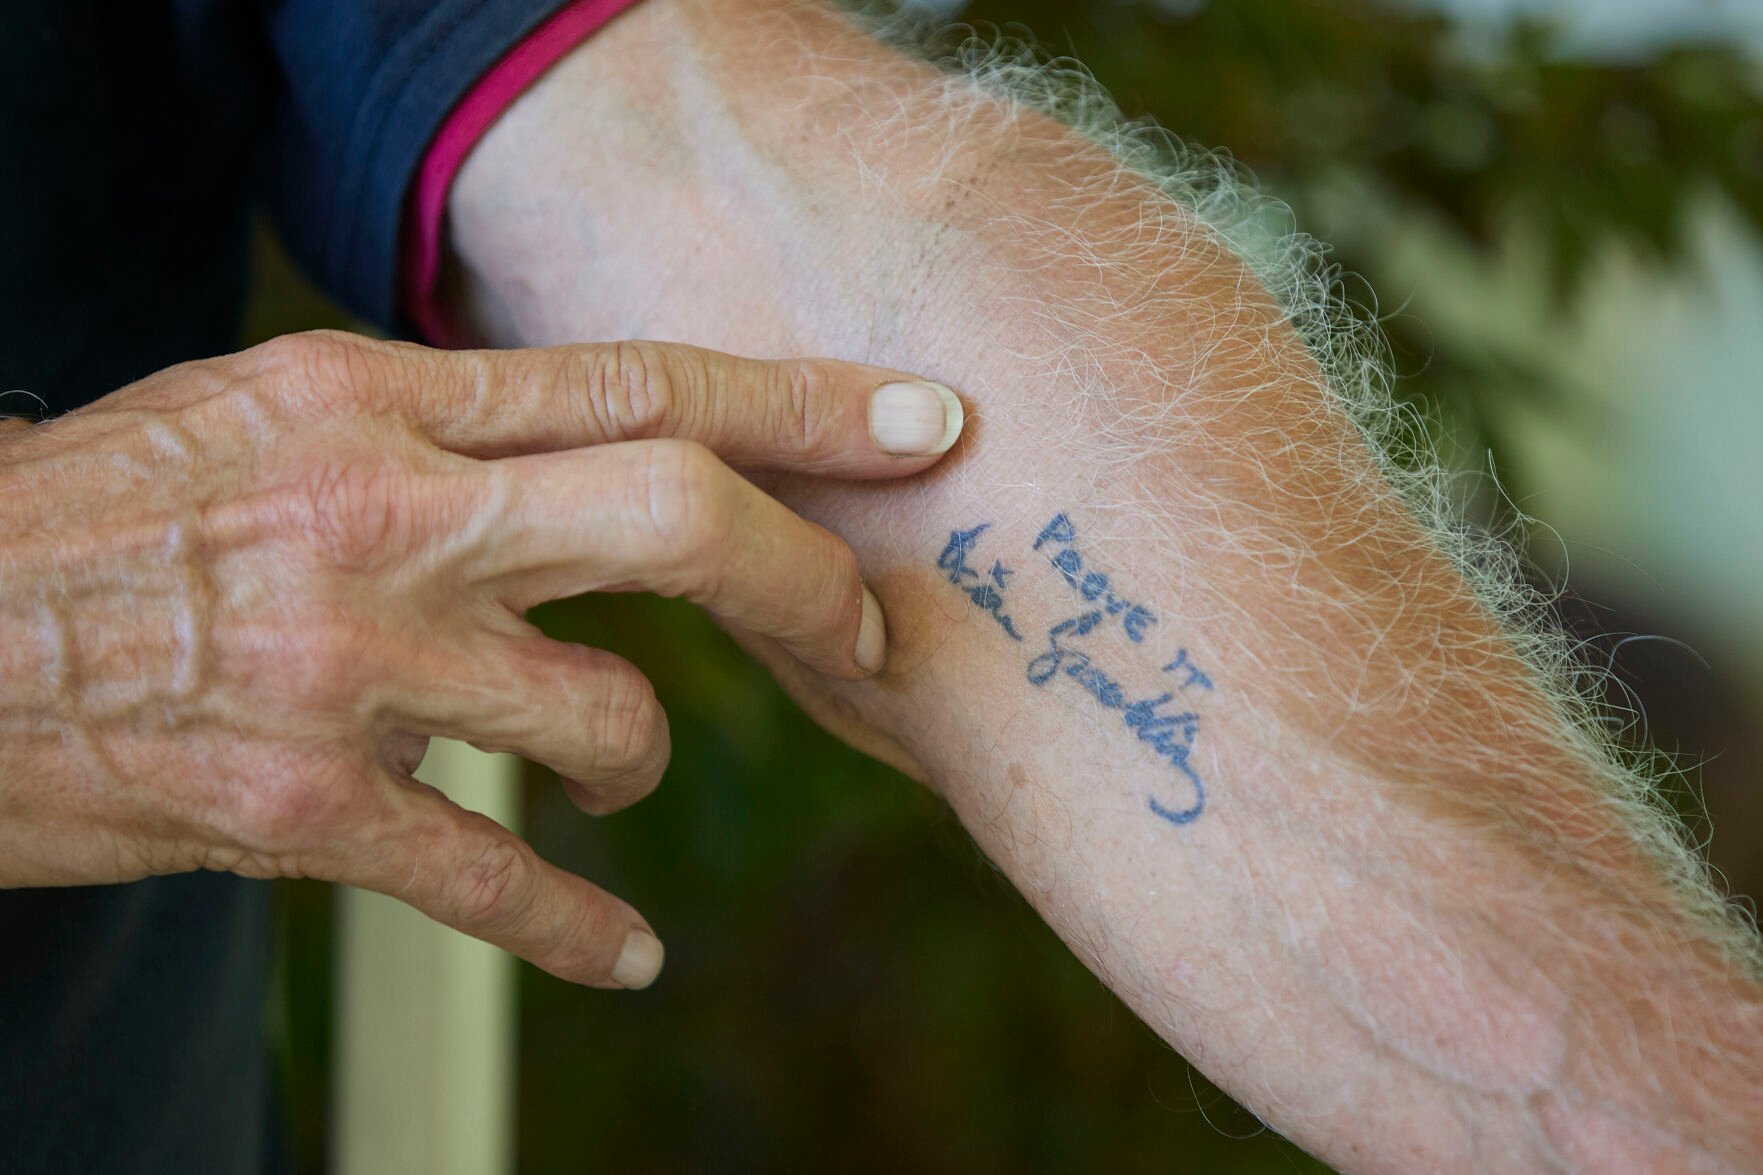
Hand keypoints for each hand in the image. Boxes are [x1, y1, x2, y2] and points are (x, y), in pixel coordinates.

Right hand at [0, 330, 962, 987]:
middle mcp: (387, 520)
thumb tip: (578, 445)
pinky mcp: (305, 813)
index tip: (925, 420)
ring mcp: (352, 669)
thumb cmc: (96, 514)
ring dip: (645, 764)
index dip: (805, 400)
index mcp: (376, 401)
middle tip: (865, 629)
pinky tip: (623, 950)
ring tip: (618, 776)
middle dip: (810, 577)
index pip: (639, 383)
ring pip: (612, 719)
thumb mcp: (269, 410)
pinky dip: (579, 927)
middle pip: (679, 520)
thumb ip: (435, 423)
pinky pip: (498, 880)